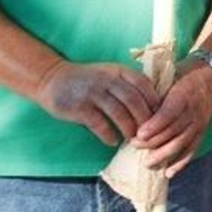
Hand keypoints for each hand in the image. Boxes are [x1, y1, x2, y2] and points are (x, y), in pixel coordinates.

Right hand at [35, 60, 156, 145]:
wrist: (52, 79)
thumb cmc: (88, 81)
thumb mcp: (110, 75)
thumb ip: (129, 85)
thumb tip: (154, 107)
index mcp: (119, 71)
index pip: (144, 84)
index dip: (154, 101)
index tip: (159, 116)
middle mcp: (108, 80)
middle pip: (134, 101)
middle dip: (144, 120)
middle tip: (148, 133)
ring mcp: (93, 93)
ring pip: (119, 114)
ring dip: (128, 129)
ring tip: (131, 139)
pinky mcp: (79, 107)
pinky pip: (100, 124)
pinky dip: (109, 135)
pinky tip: (113, 141)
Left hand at [133, 63, 211, 175]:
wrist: (210, 75)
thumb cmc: (183, 74)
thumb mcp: (169, 76)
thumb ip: (155, 93)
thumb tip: (135, 108)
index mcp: (183, 95)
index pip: (168, 114)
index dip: (154, 126)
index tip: (139, 134)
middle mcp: (193, 111)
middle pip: (172, 132)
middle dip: (152, 142)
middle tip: (134, 145)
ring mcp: (199, 123)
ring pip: (181, 144)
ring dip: (163, 155)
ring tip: (148, 163)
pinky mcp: (202, 131)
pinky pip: (192, 149)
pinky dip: (181, 163)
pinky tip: (168, 173)